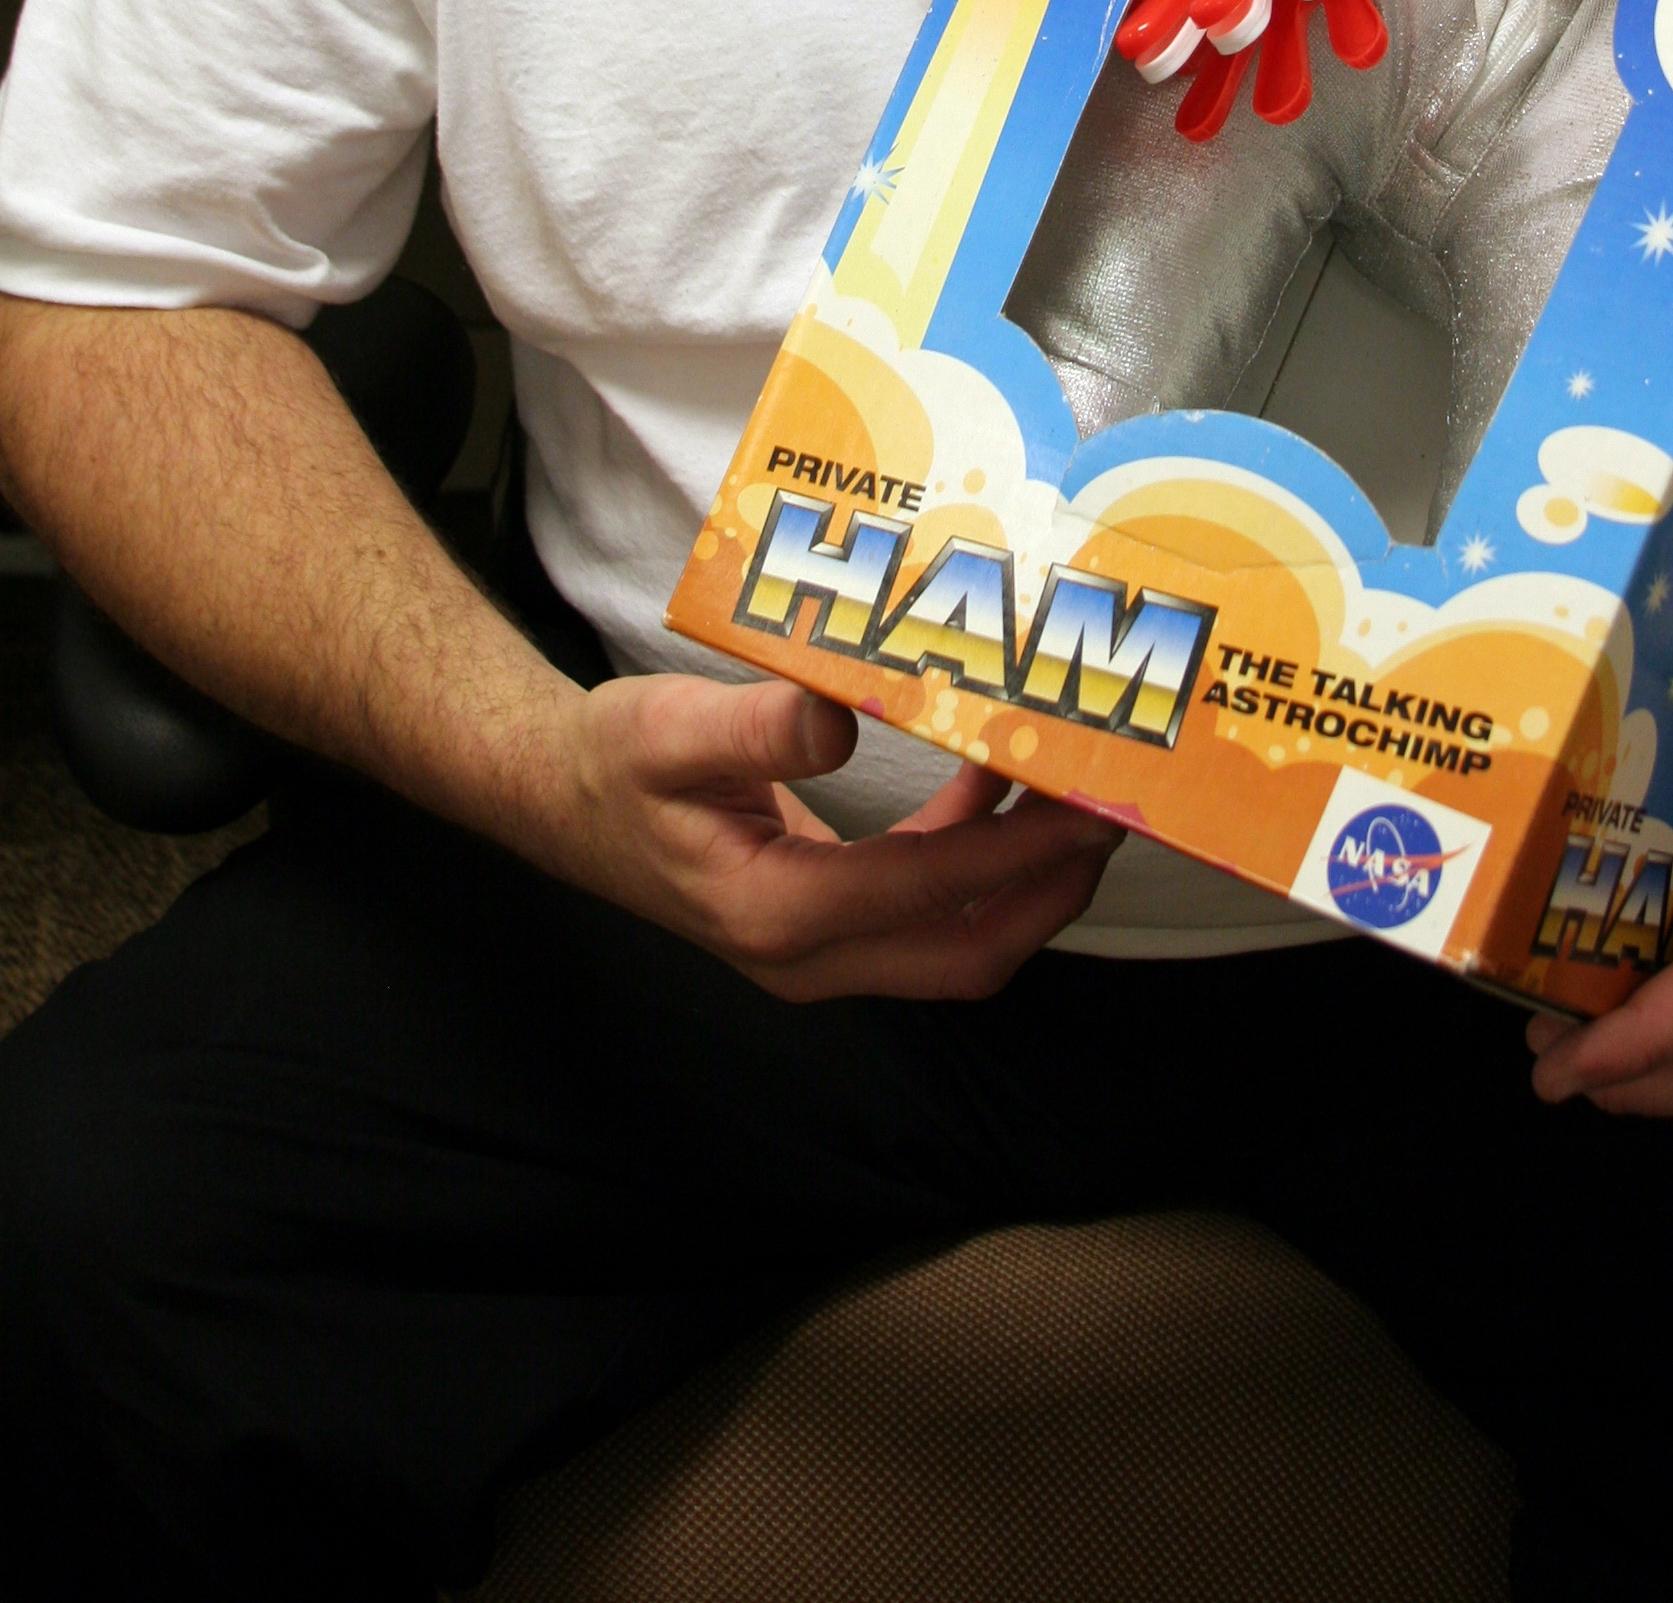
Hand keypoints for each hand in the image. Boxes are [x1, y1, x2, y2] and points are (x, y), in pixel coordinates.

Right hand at [555, 671, 1120, 1001]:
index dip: (1019, 853)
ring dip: (1023, 877)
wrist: (556, 799)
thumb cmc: (609, 765)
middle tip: (1116, 811)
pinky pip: (924, 908)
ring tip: (1076, 791)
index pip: (930, 893)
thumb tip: (839, 716)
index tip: (1090, 805)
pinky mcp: (824, 922)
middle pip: (967, 956)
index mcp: (776, 914)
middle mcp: (806, 956)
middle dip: (1051, 891)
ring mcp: (817, 950)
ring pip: (954, 942)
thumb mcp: (668, 730)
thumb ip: (753, 728)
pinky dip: (974, 855)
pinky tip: (991, 780)